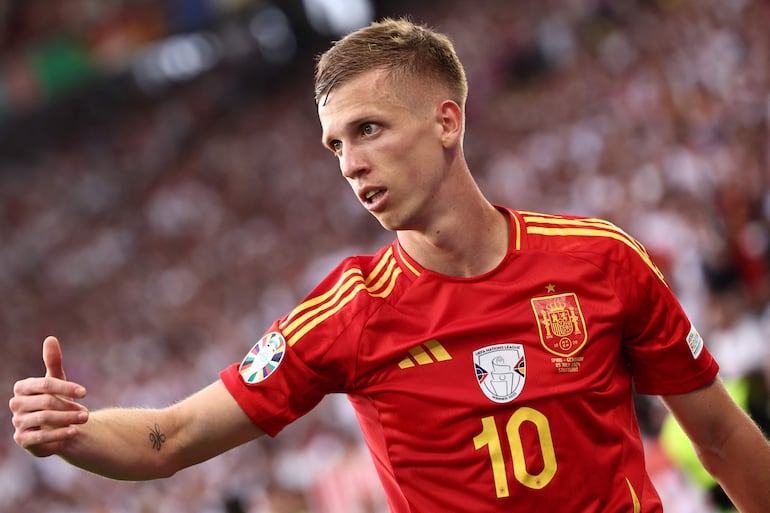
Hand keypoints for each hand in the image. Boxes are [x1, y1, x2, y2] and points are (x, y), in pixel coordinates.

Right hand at [9, 336, 88, 456]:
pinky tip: (74, 433)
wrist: (57, 425)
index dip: (67, 388)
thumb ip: (53, 361)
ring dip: (68, 419)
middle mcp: (16, 404)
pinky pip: (40, 438)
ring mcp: (17, 422)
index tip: (86, 392)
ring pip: (45, 419)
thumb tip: (50, 338)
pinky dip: (59, 435)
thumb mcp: (57, 380)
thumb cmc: (57, 398)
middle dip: (69, 407)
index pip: (45, 385)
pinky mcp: (22, 439)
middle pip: (47, 402)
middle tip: (87, 412)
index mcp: (22, 387)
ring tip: (85, 419)